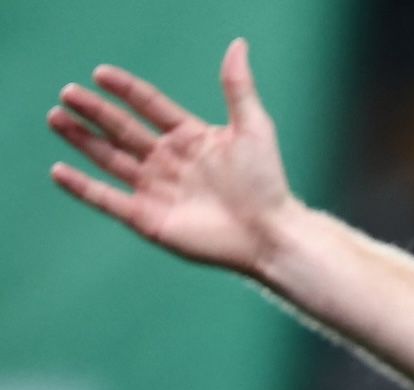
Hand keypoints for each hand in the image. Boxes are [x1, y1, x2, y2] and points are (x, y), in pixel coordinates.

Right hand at [48, 39, 299, 277]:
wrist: (270, 234)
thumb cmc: (266, 182)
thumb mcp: (253, 128)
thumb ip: (238, 88)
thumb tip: (238, 45)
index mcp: (190, 138)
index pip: (150, 106)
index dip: (126, 90)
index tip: (101, 74)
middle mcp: (168, 161)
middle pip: (122, 130)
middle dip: (94, 111)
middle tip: (68, 93)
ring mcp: (156, 189)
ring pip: (109, 158)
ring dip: (82, 139)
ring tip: (56, 117)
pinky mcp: (147, 218)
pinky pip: (108, 200)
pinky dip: (83, 187)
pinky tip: (59, 170)